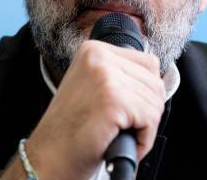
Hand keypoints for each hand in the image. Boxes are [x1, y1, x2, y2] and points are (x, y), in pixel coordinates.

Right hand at [12, 40, 165, 179]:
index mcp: (94, 50)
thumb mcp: (92, 87)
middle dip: (147, 110)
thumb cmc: (70, 129)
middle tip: (124, 126)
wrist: (48, 157)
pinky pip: (151, 119)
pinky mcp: (113, 100)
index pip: (148, 63)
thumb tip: (158, 81)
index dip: (146, 92)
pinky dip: (144, 139)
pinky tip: (121, 142)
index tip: (129, 110)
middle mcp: (99, 57)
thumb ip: (120, 76)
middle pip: (155, 82)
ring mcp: (106, 77)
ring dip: (145, 127)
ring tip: (119, 134)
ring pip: (155, 101)